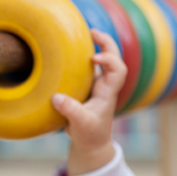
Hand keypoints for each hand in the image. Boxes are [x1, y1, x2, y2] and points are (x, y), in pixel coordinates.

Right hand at [51, 29, 127, 175]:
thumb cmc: (89, 135)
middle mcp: (105, 85)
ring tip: (84, 32)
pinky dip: (81, 54)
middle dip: (106, 43)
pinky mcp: (86, 86)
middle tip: (92, 31)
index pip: (119, 70)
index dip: (109, 59)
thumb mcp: (80, 125)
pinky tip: (68, 48)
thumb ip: (71, 112)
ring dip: (96, 45)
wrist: (90, 144)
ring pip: (102, 60)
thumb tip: (57, 97)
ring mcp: (96, 85)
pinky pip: (86, 66)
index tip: (93, 58)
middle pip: (114, 58)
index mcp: (108, 92)